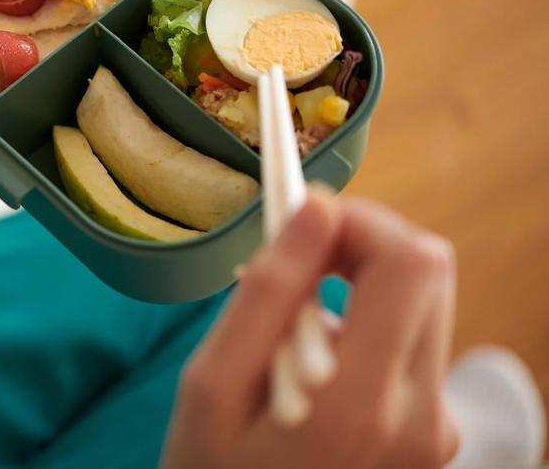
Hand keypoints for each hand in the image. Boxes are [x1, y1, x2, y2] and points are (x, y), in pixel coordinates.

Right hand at [162, 191, 459, 468]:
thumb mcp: (211, 388)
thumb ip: (267, 295)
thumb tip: (317, 210)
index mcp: (364, 405)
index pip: (412, 263)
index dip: (361, 221)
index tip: (302, 221)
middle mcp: (423, 418)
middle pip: (428, 275)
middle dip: (359, 250)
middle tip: (291, 268)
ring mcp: (435, 432)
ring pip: (419, 308)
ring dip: (355, 296)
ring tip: (283, 346)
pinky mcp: (433, 437)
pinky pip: (409, 350)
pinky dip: (361, 336)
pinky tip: (307, 376)